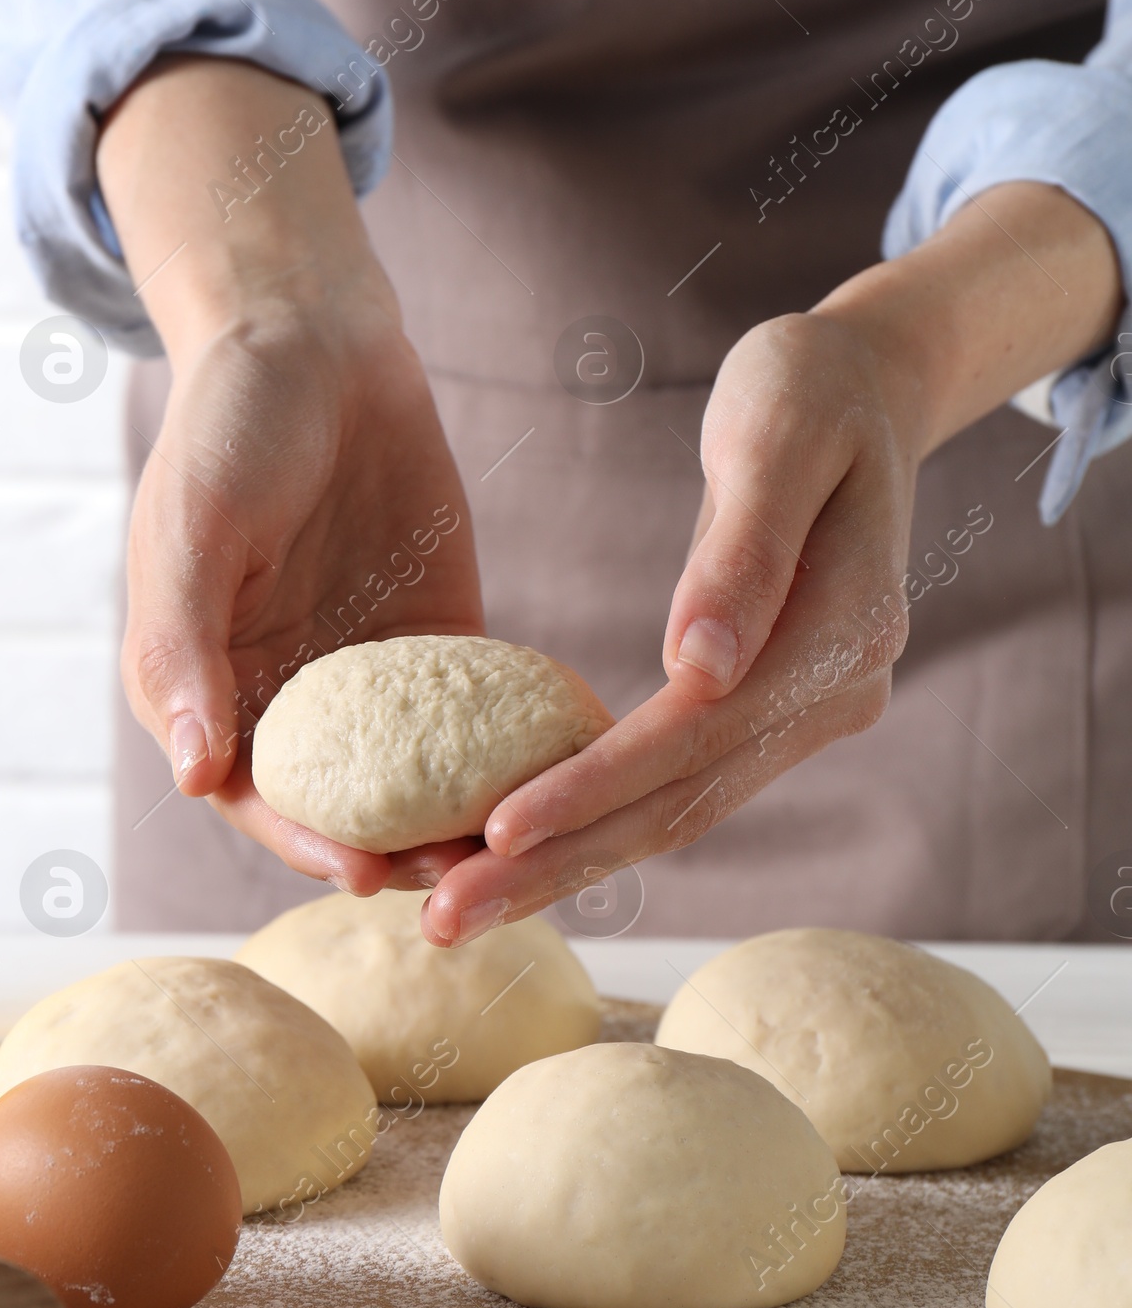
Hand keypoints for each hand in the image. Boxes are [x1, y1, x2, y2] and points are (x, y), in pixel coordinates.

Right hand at [101, 56, 484, 891]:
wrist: (314, 338)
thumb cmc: (229, 426)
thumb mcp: (194, 529)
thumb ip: (186, 650)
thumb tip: (196, 776)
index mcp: (206, 690)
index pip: (255, 800)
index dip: (304, 844)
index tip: (365, 873)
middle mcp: (285, 701)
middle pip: (342, 811)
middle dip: (398, 854)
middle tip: (465, 879)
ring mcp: (364, 680)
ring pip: (414, 784)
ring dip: (459, 822)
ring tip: (522, 846)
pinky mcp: (436, 646)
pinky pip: (472, 720)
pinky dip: (508, 756)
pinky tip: (564, 775)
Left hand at [420, 180, 1122, 943]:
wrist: (868, 388)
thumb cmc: (809, 390)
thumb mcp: (775, 437)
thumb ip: (743, 551)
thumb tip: (697, 665)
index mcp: (841, 635)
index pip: (697, 735)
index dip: (594, 785)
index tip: (496, 828)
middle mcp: (832, 697)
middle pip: (679, 804)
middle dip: (557, 864)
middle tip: (441, 920)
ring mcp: (806, 714)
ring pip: (672, 814)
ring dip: (563, 867)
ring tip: (451, 910)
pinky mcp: (767, 712)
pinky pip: (672, 786)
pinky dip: (592, 825)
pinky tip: (511, 853)